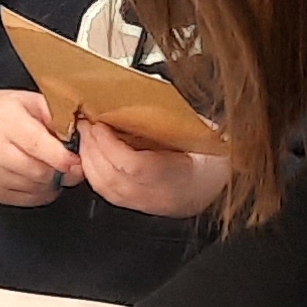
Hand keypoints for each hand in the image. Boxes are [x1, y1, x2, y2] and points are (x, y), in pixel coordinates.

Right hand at [0, 89, 81, 207]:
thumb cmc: (1, 113)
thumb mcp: (29, 101)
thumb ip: (55, 114)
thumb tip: (80, 132)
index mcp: (6, 122)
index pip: (37, 145)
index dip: (61, 157)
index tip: (76, 160)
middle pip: (38, 171)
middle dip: (61, 172)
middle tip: (71, 165)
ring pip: (34, 188)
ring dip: (51, 182)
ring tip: (53, 168)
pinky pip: (25, 200)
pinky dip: (40, 193)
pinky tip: (41, 179)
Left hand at [75, 119, 230, 218]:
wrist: (221, 183)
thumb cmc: (213, 154)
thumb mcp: (197, 131)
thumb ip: (166, 118)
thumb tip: (132, 100)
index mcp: (180, 176)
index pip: (134, 166)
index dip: (109, 145)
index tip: (99, 124)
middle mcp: (161, 195)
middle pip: (113, 177)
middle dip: (93, 148)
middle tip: (85, 124)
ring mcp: (149, 204)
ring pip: (106, 188)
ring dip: (89, 160)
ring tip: (86, 137)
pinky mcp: (140, 207)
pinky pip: (108, 193)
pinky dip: (94, 172)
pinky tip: (92, 156)